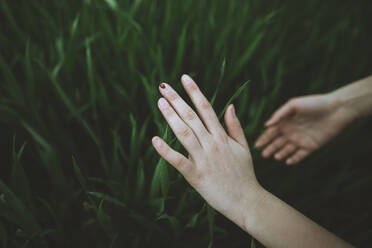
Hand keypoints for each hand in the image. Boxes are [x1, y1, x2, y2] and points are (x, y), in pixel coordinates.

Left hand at [151, 74, 259, 228]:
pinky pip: (179, 161)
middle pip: (191, 117)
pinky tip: (155, 140)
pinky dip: (166, 151)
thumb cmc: (244, 174)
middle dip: (177, 100)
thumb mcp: (243, 147)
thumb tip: (230, 105)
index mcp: (222, 137)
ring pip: (184, 133)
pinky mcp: (196, 176)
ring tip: (160, 102)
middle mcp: (212, 144)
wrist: (247, 201)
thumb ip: (235, 126)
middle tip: (163, 86)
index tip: (184, 78)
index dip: (195, 92)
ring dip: (171, 117)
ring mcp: (204, 159)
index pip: (206, 108)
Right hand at [255, 94, 354, 164]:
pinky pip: (300, 155)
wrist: (336, 109)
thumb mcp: (294, 105)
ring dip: (280, 154)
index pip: (271, 133)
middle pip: (277, 143)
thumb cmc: (314, 103)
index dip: (263, 139)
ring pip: (287, 150)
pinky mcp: (311, 146)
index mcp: (285, 122)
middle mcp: (291, 132)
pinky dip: (294, 159)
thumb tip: (266, 125)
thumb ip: (280, 114)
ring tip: (275, 157)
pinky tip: (288, 162)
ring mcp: (300, 140)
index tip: (256, 145)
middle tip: (263, 155)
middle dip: (269, 149)